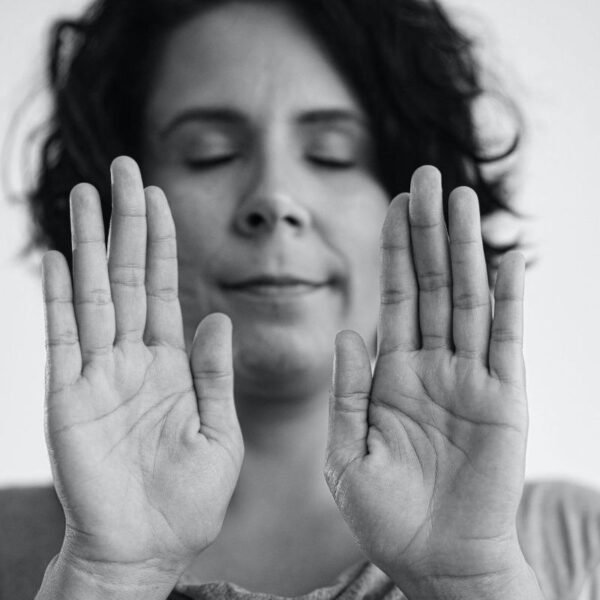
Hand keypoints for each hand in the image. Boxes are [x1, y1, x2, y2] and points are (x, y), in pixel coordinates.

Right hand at [42, 157, 242, 578]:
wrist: (148, 546)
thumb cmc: (189, 497)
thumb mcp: (220, 431)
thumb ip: (217, 374)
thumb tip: (219, 317)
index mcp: (173, 366)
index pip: (165, 290)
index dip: (164, 245)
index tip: (163, 200)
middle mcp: (133, 359)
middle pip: (128, 277)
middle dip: (128, 225)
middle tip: (127, 171)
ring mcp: (98, 374)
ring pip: (92, 294)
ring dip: (88, 245)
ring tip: (87, 195)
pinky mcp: (68, 398)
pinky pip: (61, 338)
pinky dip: (57, 297)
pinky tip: (56, 257)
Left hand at [326, 166, 535, 595]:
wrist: (433, 560)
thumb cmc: (386, 515)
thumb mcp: (347, 451)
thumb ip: (346, 390)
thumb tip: (349, 329)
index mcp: (393, 374)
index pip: (395, 297)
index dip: (394, 251)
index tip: (392, 204)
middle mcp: (433, 365)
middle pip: (432, 283)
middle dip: (427, 231)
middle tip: (425, 176)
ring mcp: (470, 378)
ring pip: (469, 298)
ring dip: (466, 248)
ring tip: (461, 199)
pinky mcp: (503, 399)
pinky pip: (507, 339)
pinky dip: (509, 298)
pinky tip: (506, 259)